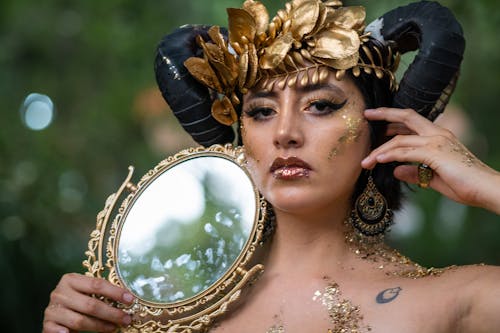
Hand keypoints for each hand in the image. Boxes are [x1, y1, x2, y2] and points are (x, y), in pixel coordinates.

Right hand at [43, 273, 133, 332]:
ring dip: (100, 326)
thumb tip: (128, 299)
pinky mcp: (47, 324)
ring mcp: (52, 308)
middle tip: (126, 319)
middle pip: (91, 304)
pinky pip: (60, 331)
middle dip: (112, 313)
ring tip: (114, 328)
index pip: (97, 284)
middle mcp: (60, 292)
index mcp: (71, 279)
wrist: (55, 313)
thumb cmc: (76, 302)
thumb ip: (100, 294)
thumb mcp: (86, 293)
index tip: (130, 300)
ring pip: (80, 321)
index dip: (115, 292)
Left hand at [361, 107, 499, 213]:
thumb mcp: (433, 178)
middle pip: (406, 116)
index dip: (394, 120)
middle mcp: (438, 133)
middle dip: (385, 114)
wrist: (486, 189)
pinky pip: (405, 152)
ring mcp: (437, 141)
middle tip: (367, 114)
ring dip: (379, 151)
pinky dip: (389, 155)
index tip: (378, 122)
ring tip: (365, 162)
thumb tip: (396, 170)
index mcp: (439, 136)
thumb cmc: (465, 185)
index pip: (412, 122)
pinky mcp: (435, 153)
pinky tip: (378, 160)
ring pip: (399, 140)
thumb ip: (414, 172)